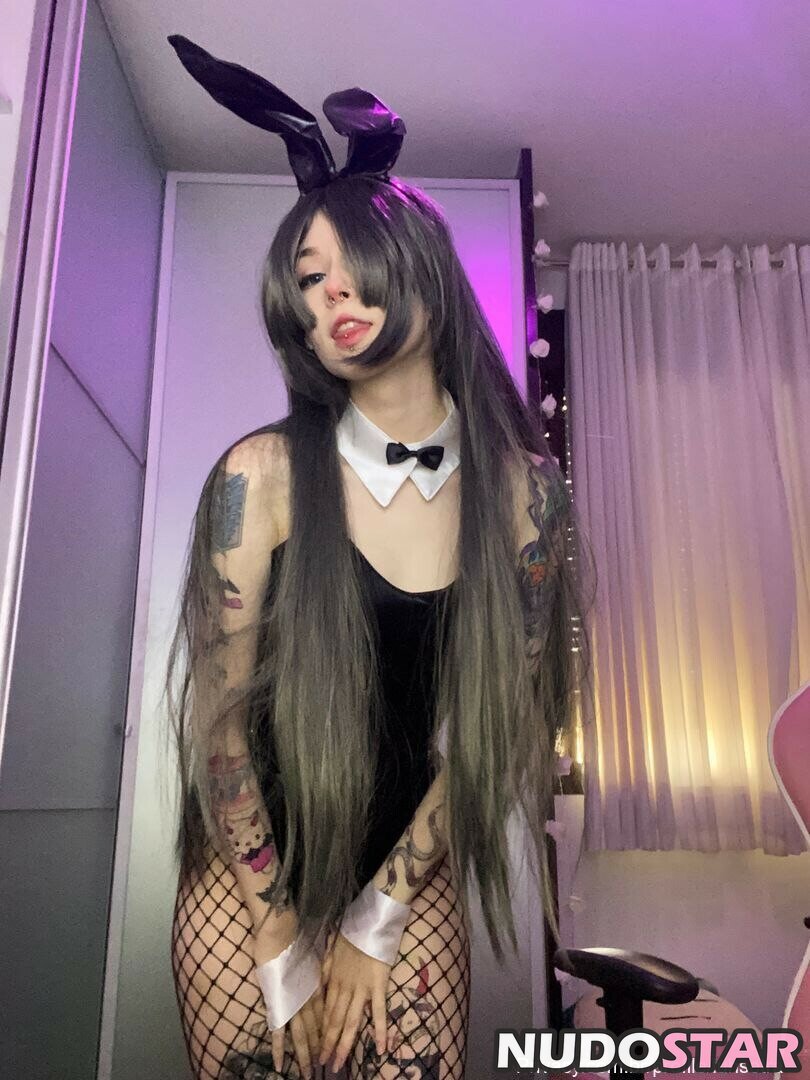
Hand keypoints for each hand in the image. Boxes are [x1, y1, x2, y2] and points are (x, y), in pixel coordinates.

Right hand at [253, 930, 323, 1078]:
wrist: (281, 935)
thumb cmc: (295, 941)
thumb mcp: (314, 954)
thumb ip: (319, 966)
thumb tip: (328, 967)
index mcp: (316, 988)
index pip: (326, 1016)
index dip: (330, 1032)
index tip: (335, 1046)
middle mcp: (307, 1000)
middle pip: (316, 1030)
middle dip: (321, 1050)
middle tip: (327, 1067)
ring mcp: (293, 1005)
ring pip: (301, 1036)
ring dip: (305, 1056)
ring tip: (309, 1073)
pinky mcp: (278, 1006)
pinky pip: (278, 1033)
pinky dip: (278, 1050)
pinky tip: (280, 1066)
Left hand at [319, 932, 390, 1071]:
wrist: (370, 920)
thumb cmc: (352, 932)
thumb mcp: (332, 950)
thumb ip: (325, 969)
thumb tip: (317, 984)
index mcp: (333, 980)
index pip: (326, 1012)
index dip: (321, 1032)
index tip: (317, 1048)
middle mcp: (345, 988)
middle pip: (335, 1021)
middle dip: (329, 1044)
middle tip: (325, 1064)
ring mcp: (362, 988)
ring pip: (351, 1021)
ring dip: (345, 1044)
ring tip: (339, 1063)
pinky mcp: (378, 985)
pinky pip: (379, 1011)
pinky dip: (380, 1030)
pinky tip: (382, 1048)